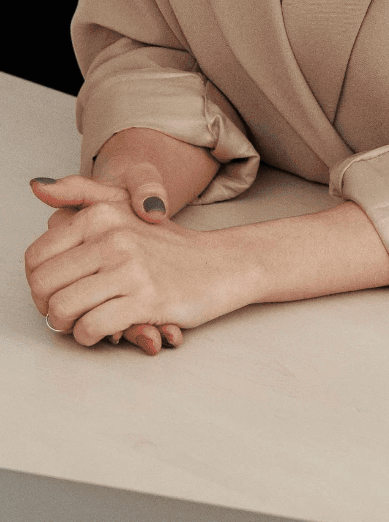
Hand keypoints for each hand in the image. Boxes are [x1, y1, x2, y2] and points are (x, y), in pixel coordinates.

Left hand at [25, 176, 225, 350]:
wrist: (220, 265)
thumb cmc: (167, 245)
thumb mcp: (125, 205)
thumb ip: (78, 191)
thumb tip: (38, 185)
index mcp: (101, 216)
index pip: (36, 259)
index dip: (39, 284)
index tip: (56, 292)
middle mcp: (113, 237)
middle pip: (43, 286)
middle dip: (48, 307)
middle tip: (67, 312)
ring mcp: (131, 269)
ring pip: (62, 309)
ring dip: (67, 324)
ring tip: (83, 321)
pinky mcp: (147, 299)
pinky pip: (92, 326)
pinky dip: (90, 336)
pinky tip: (104, 330)